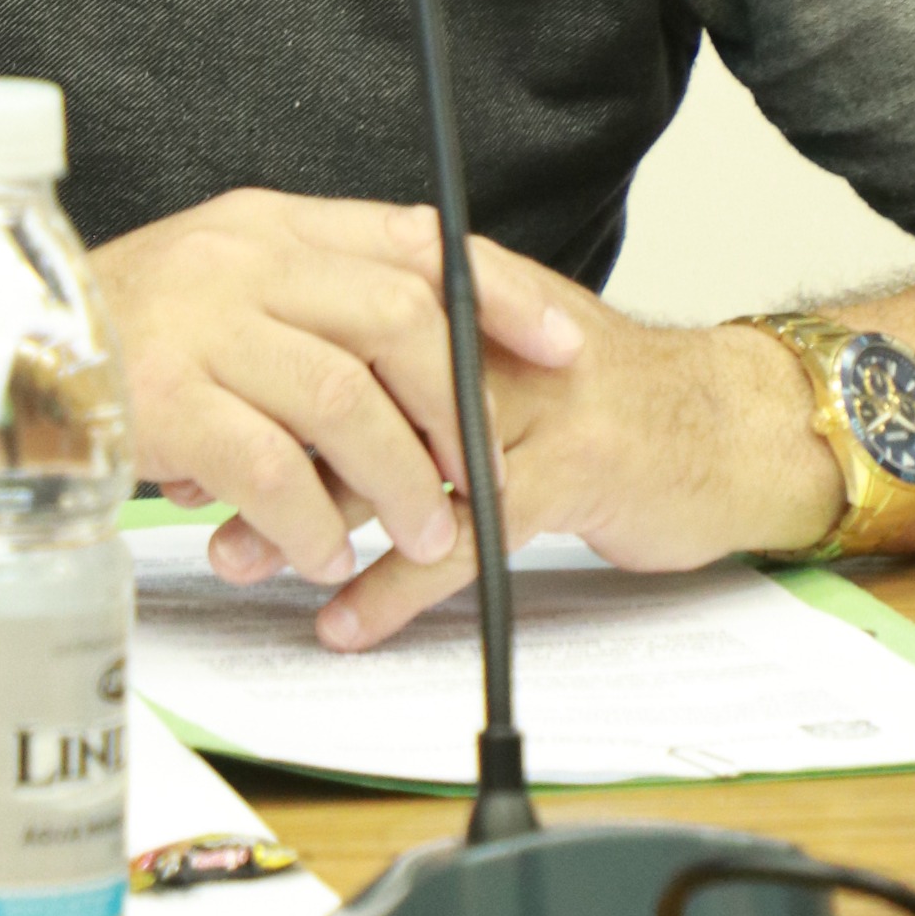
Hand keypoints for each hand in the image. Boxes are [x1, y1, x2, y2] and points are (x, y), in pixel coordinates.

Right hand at [92, 190, 585, 589]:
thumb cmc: (104, 341)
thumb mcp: (210, 290)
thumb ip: (299, 306)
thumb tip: (403, 367)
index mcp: (261, 225)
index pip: (408, 237)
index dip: (494, 290)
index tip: (557, 342)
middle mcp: (238, 258)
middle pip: (396, 319)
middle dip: (456, 410)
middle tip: (482, 479)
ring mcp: (199, 321)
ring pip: (346, 400)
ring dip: (399, 483)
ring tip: (419, 535)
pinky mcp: (164, 394)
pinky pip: (272, 467)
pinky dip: (313, 521)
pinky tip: (322, 554)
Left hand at [204, 243, 846, 646]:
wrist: (728, 424)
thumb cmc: (599, 398)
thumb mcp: (490, 357)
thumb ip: (396, 368)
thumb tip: (277, 405)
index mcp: (454, 295)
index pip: (333, 316)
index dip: (254, 367)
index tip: (186, 414)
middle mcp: (483, 336)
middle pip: (346, 382)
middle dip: (262, 440)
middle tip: (190, 488)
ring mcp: (525, 400)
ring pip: (391, 457)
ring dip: (312, 514)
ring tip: (246, 556)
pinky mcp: (565, 469)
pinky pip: (461, 534)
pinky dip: (395, 586)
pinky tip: (346, 620)